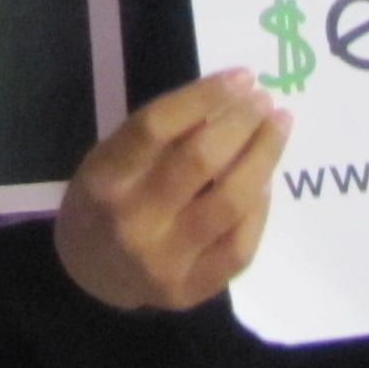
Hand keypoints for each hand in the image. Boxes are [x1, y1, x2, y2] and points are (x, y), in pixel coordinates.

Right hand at [55, 71, 287, 312]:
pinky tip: (265, 184)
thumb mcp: (111, 158)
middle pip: (200, 161)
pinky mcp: (190, 290)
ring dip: (263, 158)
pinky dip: (258, 210)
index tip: (241, 77)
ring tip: (277, 129)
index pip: (157, 127)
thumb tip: (224, 101)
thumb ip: (159, 135)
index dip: (205, 96)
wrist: (90, 274)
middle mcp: (133, 221)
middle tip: (264, 101)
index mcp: (105, 179)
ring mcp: (164, 261)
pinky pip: (240, 246)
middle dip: (242, 123)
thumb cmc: (105, 201)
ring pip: (230, 203)